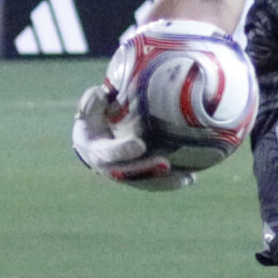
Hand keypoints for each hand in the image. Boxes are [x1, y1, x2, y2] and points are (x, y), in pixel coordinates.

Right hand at [70, 82, 190, 190]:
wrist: (91, 140)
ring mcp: (124, 174)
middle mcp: (110, 168)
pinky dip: (170, 182)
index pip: (109, 153)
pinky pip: (153, 182)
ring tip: (186, 179)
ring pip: (145, 182)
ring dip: (165, 182)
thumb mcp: (88, 110)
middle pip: (130, 173)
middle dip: (148, 169)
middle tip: (166, 165)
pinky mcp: (137, 176)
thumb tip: (102, 94)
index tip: (139, 145)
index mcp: (96, 151)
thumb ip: (93, 103)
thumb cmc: (93, 120)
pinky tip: (189, 179)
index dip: (123, 151)